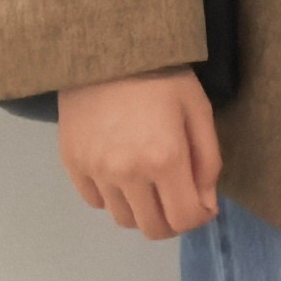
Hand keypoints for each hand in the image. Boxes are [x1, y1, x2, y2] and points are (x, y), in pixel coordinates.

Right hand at [57, 67, 220, 239]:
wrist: (107, 52)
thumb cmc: (162, 78)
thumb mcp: (198, 111)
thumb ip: (208, 161)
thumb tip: (206, 203)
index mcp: (165, 159)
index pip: (184, 219)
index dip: (200, 217)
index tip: (203, 204)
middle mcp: (128, 173)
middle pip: (153, 227)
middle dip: (173, 220)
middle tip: (178, 198)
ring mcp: (96, 171)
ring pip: (123, 219)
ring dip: (143, 211)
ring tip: (150, 185)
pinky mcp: (73, 164)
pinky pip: (96, 202)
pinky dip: (113, 198)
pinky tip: (123, 175)